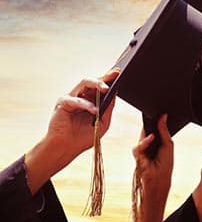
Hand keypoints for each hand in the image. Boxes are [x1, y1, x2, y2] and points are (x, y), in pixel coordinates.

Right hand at [25, 70, 118, 194]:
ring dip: (96, 84)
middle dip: (105, 77)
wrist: (67, 149)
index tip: (119, 72)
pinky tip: (94, 110)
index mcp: (92, 100)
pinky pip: (75, 100)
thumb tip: (115, 93)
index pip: (101, 86)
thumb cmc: (83, 137)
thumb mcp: (103, 123)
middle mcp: (82, 96)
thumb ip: (108, 108)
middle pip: (94, 81)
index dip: (110, 78)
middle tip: (115, 74)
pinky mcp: (62, 103)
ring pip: (84, 83)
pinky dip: (85, 104)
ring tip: (106, 88)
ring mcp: (72, 98)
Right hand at [133, 115, 173, 221]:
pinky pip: (138, 146)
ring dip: (147, 133)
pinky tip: (151, 139)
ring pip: (141, 136)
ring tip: (154, 128)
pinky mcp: (137, 156)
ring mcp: (142, 149)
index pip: (153, 127)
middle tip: (151, 111)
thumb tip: (164, 116)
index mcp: (156, 141)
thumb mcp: (168, 144)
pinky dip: (144, 142)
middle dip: (148, 121)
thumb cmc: (166, 164)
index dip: (154, 119)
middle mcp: (148, 144)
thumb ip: (164, 131)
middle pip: (146, 129)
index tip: (156, 108)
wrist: (160, 179)